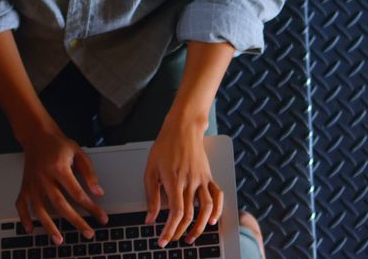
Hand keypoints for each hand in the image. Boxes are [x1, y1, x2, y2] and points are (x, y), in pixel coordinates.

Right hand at [16, 123, 107, 244]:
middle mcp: (44, 177)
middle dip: (75, 220)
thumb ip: (89, 173)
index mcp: (58, 168)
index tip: (101, 216)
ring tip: (59, 239)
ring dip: (49, 226)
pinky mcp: (25, 186)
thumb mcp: (79, 153)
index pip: (77, 192)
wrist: (37, 135)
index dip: (91, 207)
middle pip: (60, 204)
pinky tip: (30, 229)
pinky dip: (24, 218)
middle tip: (88, 232)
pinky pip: (21, 205)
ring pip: (40, 209)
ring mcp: (32, 183)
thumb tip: (98, 191)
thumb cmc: (58, 144)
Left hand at [143, 114, 223, 247]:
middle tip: (172, 240)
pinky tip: (212, 220)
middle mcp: (191, 181)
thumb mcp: (150, 170)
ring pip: (206, 208)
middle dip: (180, 231)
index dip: (170, 229)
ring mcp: (202, 178)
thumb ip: (151, 196)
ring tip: (191, 237)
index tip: (163, 240)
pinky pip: (217, 195)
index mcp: (174, 180)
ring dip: (200, 226)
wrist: (183, 128)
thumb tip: (150, 218)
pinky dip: (218, 209)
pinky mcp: (208, 176)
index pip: (176, 212)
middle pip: (190, 214)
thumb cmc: (164, 147)